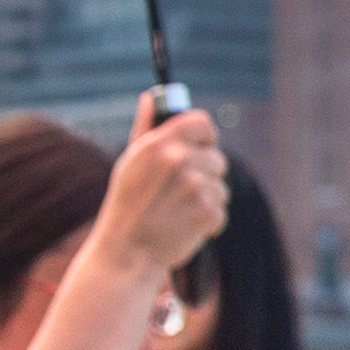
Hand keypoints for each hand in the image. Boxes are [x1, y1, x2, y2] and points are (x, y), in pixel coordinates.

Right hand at [91, 98, 229, 281]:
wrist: (127, 254)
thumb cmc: (128, 207)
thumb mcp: (131, 164)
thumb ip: (145, 129)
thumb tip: (150, 96)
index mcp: (158, 143)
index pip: (202, 122)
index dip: (205, 138)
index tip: (200, 151)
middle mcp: (176, 159)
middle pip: (217, 159)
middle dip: (205, 178)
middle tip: (180, 196)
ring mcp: (193, 185)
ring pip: (221, 187)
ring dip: (207, 202)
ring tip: (179, 214)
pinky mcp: (207, 210)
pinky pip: (222, 211)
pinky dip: (209, 224)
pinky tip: (186, 229)